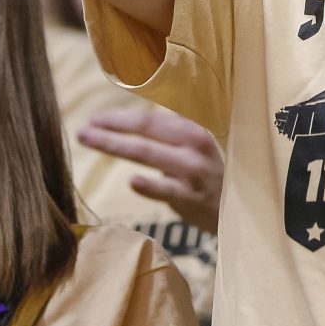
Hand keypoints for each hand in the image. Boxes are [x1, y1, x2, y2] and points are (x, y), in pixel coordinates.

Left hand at [77, 105, 224, 235]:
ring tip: (90, 139)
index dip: (121, 116)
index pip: (151, 118)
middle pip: (146, 129)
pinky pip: (167, 189)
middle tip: (83, 128)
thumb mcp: (196, 147)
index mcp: (192, 128)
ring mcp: (193, 170)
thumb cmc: (209, 174)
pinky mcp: (192, 197)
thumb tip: (133, 121)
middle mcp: (194, 143)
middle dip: (111, 126)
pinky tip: (133, 181)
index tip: (96, 118)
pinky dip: (151, 185)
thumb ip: (171, 133)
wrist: (241, 209)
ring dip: (116, 144)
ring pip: (149, 153)